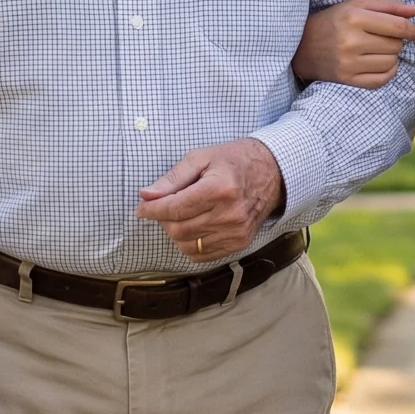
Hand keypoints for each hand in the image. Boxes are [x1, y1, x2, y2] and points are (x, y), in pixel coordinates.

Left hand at [138, 138, 285, 260]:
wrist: (272, 173)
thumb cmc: (233, 161)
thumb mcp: (201, 158)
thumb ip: (172, 178)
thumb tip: (146, 196)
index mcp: (220, 189)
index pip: (174, 208)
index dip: (151, 210)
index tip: (141, 208)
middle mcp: (230, 214)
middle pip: (178, 229)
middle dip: (163, 220)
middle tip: (163, 207)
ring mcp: (236, 232)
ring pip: (187, 245)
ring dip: (176, 233)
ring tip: (181, 216)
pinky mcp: (239, 243)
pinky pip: (202, 255)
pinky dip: (190, 244)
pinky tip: (194, 227)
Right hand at [293, 0, 414, 87]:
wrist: (302, 46)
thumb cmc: (334, 20)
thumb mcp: (357, 5)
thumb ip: (389, 6)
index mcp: (354, 18)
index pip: (398, 27)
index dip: (412, 30)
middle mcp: (350, 41)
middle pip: (395, 45)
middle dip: (396, 41)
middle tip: (384, 38)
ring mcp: (348, 63)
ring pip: (391, 62)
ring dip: (391, 56)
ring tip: (378, 50)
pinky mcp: (346, 80)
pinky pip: (381, 80)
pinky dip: (387, 72)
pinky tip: (380, 63)